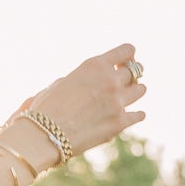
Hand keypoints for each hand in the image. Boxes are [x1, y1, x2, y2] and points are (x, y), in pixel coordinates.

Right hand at [12, 45, 145, 161]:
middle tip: (127, 81)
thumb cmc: (46, 109)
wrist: (44, 135)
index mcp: (95, 65)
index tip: (124, 62)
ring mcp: (117, 102)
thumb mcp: (63, 82)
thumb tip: (91, 83)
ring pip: (141, 90)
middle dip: (131, 75)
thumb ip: (83, 78)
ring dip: (135, 91)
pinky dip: (136, 114)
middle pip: (135, 71)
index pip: (127, 50)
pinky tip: (134, 115)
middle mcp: (110, 80)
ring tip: (129, 96)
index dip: (128, 55)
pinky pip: (139, 114)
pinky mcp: (119, 123)